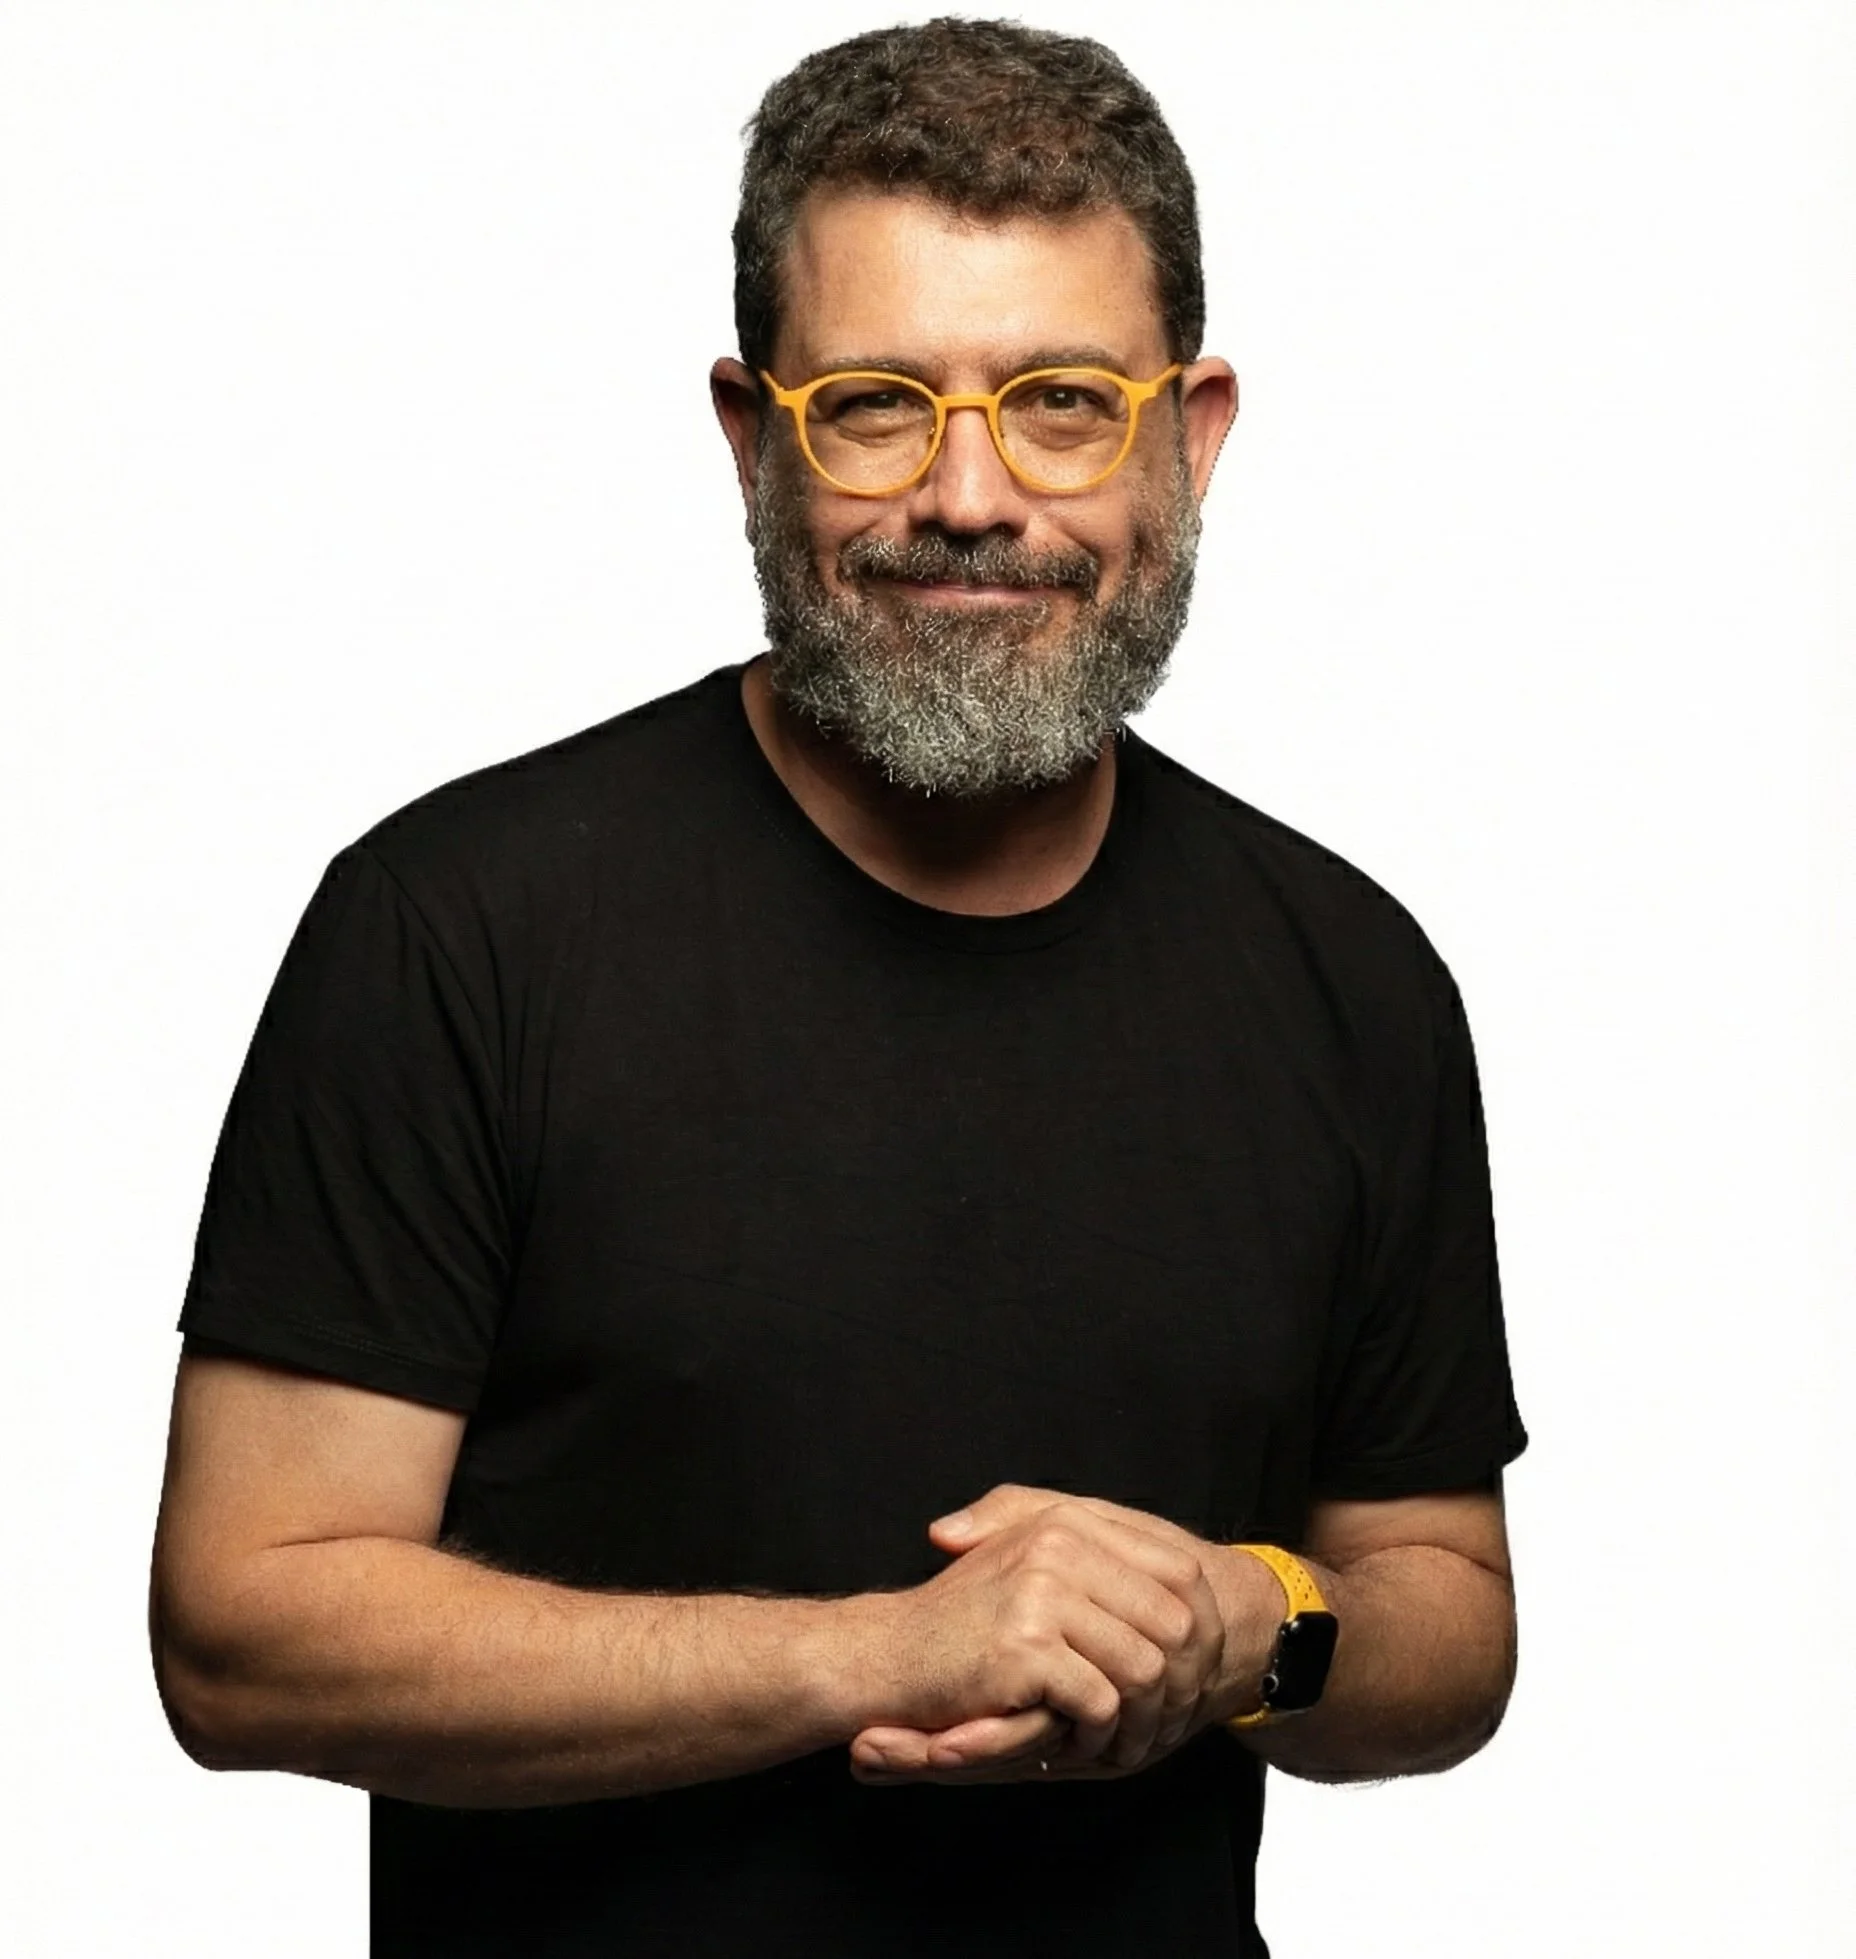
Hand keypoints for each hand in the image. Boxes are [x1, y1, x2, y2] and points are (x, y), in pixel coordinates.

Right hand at [851, 1485, 1261, 1784]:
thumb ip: (1093, 1551)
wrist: (889, 1654)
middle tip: (1164, 1722)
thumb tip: (1191, 1579)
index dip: (1200, 1628)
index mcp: (1067, 1523)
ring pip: (1145, 1668)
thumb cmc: (965, 1618)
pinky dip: (1098, 1737)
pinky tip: (1077, 1746)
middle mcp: (1058, 1546)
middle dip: (1180, 1683)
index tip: (1190, 1672)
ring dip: (1141, 1719)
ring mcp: (1042, 1592)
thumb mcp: (1025, 1559)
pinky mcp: (1026, 1645)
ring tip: (1121, 1740)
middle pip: (1175, 1623)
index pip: (1180, 1571)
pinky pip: (1101, 1702)